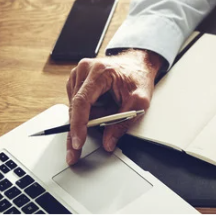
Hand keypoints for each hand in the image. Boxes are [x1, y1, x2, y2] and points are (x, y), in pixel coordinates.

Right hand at [65, 49, 164, 164]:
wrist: (138, 63)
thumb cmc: (139, 77)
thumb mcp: (139, 100)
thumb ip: (123, 122)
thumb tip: (108, 142)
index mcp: (99, 71)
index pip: (82, 102)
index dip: (78, 125)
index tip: (77, 143)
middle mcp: (84, 70)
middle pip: (75, 108)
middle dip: (81, 129)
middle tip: (76, 152)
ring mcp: (79, 74)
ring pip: (75, 108)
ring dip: (90, 116)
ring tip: (111, 107)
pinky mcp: (77, 81)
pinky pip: (77, 104)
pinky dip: (89, 110)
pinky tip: (104, 104)